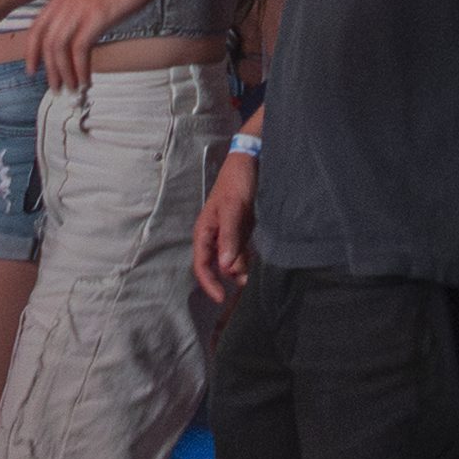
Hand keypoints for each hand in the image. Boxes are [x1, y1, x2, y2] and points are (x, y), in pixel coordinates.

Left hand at [29, 0, 171, 90]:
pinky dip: (80, 68)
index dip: (31, 51)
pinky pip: (79, 49)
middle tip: (55, 86)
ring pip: (59, 48)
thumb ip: (82, 7)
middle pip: (46, 41)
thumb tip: (80, 33)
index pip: (36, 27)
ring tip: (71, 87)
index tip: (33, 68)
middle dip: (49, 69)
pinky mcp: (96, 15)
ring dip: (64, 72)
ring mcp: (80, 6)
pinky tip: (86, 78)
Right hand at [191, 149, 259, 304]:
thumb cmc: (237, 181)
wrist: (253, 159)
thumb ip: (229, 236)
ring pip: (230, 261)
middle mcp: (215, 235)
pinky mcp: (242, 229)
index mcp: (205, 231)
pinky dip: (247, 261)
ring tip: (253, 281)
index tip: (221, 298)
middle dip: (227, 280)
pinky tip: (256, 268)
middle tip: (243, 292)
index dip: (209, 283)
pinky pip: (242, 251)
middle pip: (216, 266)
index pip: (202, 264)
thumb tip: (225, 267)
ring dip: (239, 271)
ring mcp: (229, 233)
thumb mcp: (233, 208)